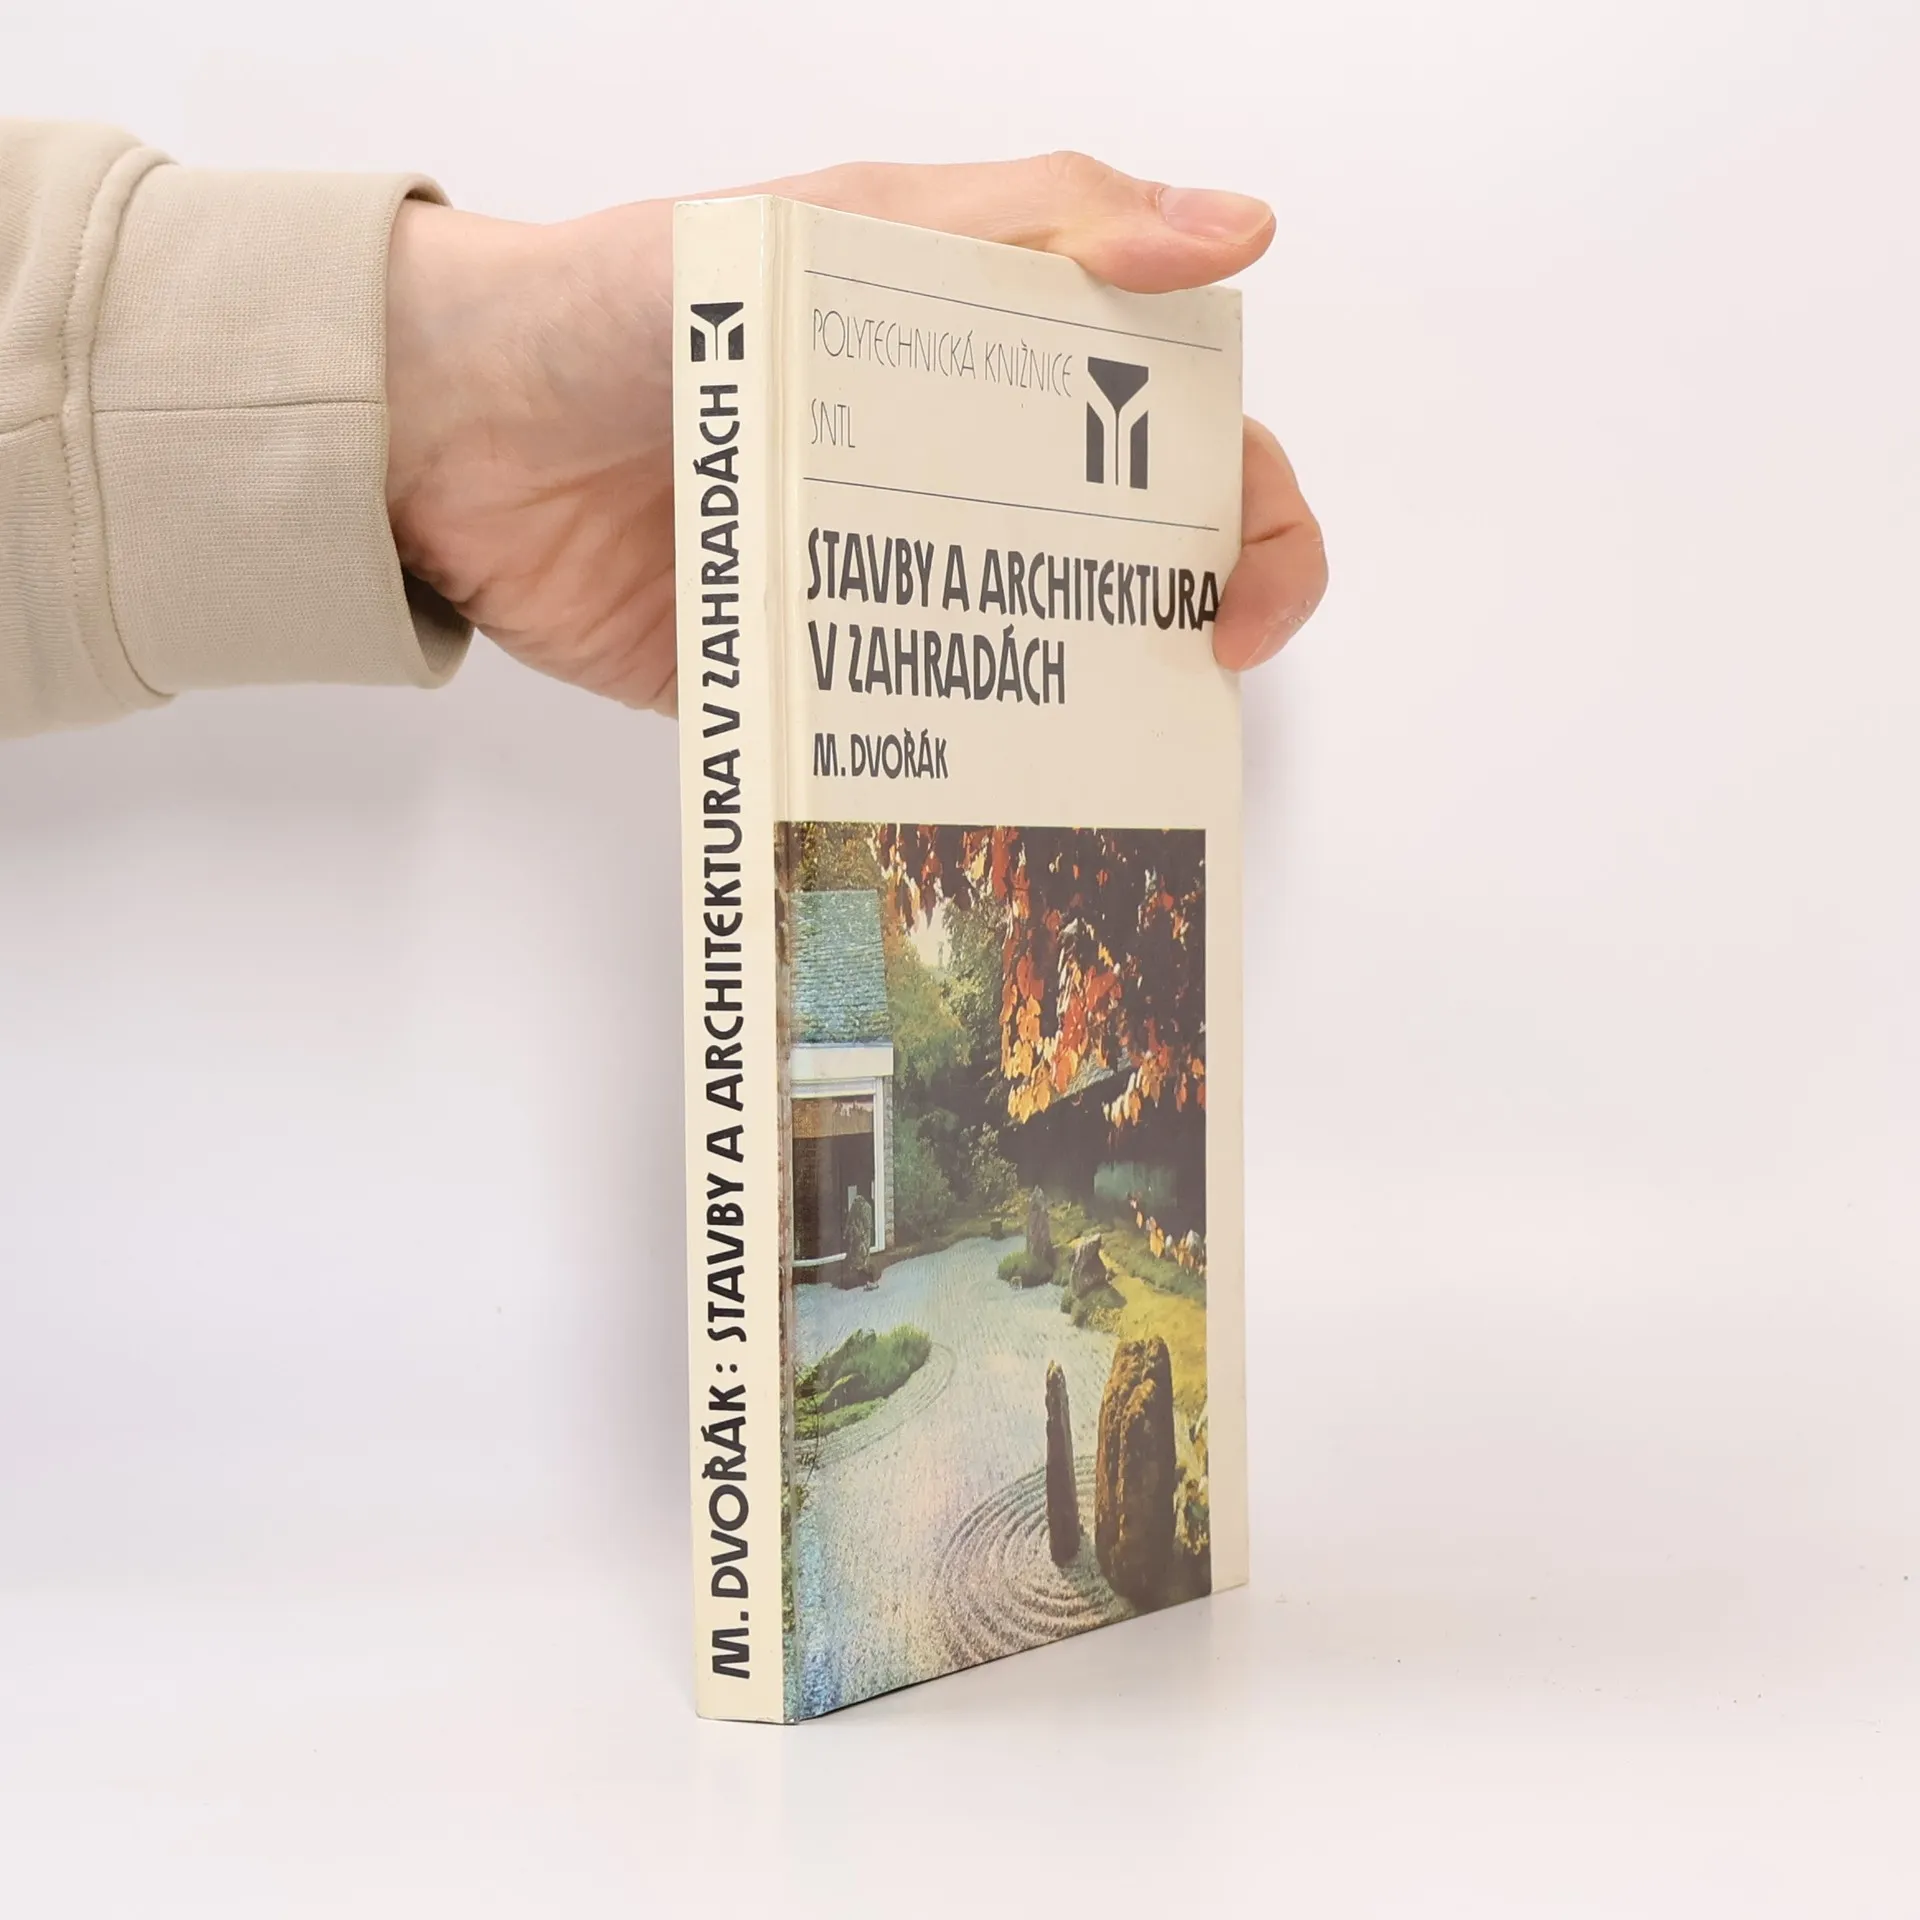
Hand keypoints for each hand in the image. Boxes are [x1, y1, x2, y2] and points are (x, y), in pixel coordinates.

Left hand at [384, 153, 1326, 711]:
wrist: (457, 429)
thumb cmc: (646, 300)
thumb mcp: (854, 225)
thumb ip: (1042, 224)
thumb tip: (1240, 232)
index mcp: (998, 370)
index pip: (1182, 438)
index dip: (1250, 514)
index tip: (1240, 594)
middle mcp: (964, 488)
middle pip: (1134, 568)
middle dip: (1195, 627)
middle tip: (1194, 679)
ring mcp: (889, 597)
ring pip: (1036, 672)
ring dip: (1087, 717)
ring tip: (1103, 758)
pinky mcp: (812, 688)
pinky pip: (909, 745)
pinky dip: (956, 779)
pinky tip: (990, 808)